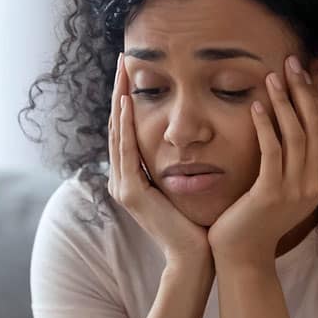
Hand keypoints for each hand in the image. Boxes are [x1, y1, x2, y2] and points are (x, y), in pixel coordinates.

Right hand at [107, 52, 211, 267]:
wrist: (196, 258)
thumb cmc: (200, 223)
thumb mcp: (188, 184)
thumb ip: (183, 163)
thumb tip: (198, 137)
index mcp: (135, 178)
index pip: (128, 130)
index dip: (129, 99)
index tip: (134, 70)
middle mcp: (124, 180)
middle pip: (117, 126)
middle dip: (120, 91)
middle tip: (122, 58)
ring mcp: (124, 187)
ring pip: (118, 134)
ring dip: (120, 100)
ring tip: (121, 71)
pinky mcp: (131, 194)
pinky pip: (127, 152)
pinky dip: (126, 127)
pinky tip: (128, 103)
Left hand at [207, 55, 317, 267]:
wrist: (243, 254)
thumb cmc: (258, 217)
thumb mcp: (286, 185)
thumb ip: (295, 159)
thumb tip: (293, 120)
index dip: (316, 98)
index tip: (302, 73)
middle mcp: (316, 184)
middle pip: (316, 126)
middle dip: (304, 91)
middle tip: (291, 63)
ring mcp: (296, 190)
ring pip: (296, 134)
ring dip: (284, 102)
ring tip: (271, 77)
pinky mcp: (272, 193)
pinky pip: (272, 151)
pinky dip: (266, 126)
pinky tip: (256, 106)